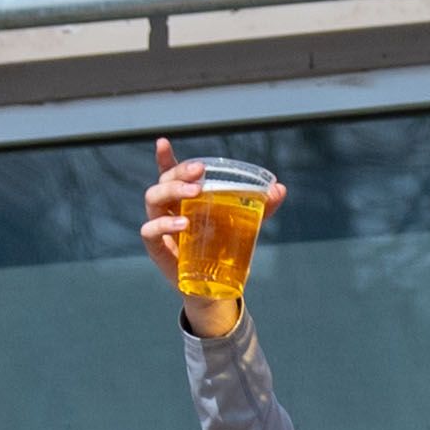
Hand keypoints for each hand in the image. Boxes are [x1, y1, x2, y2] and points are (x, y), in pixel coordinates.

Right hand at [137, 138, 278, 336]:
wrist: (214, 287)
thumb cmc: (222, 248)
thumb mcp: (244, 224)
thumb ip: (261, 207)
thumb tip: (280, 189)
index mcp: (183, 198)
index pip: (169, 172)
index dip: (164, 157)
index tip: (163, 141)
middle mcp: (168, 208)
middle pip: (163, 180)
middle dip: (179, 172)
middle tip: (201, 173)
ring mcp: (160, 226)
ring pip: (152, 198)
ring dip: (172, 191)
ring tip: (195, 194)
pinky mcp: (157, 248)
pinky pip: (150, 231)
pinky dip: (164, 224)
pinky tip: (183, 224)